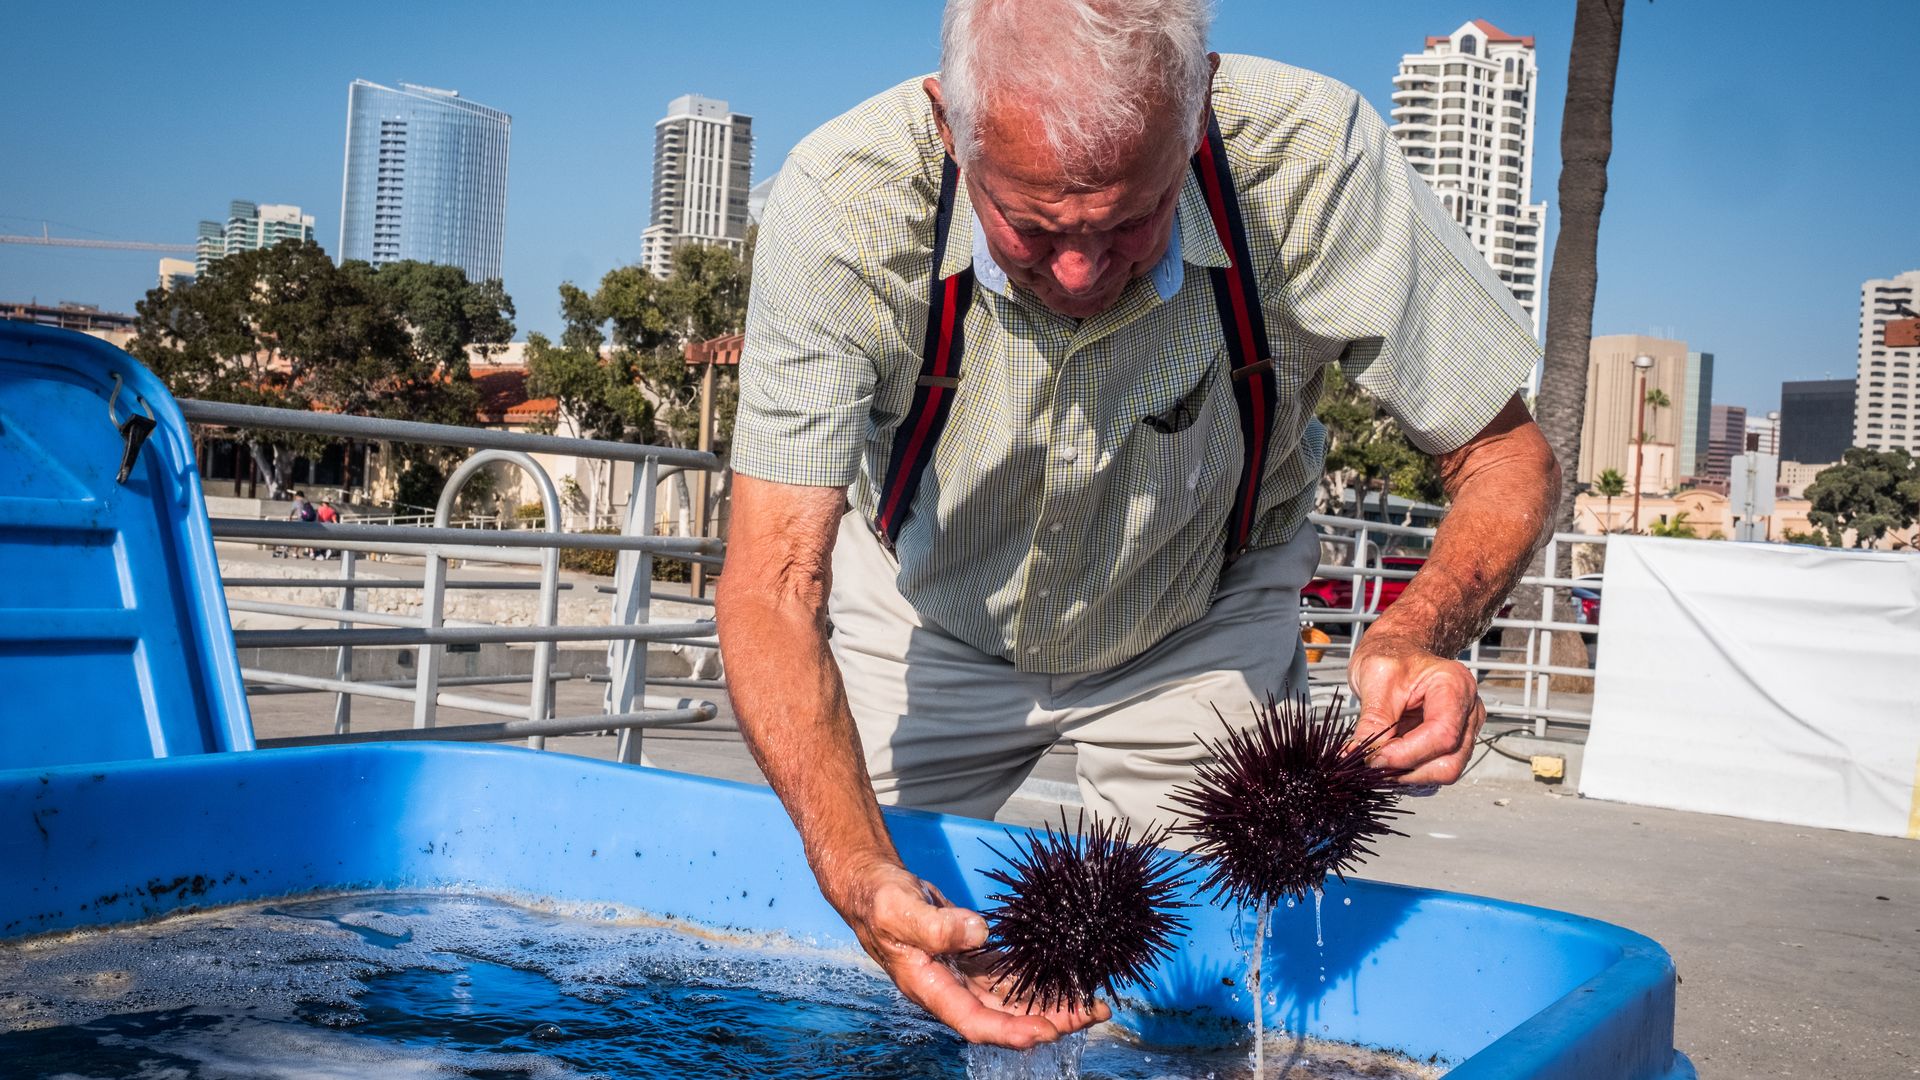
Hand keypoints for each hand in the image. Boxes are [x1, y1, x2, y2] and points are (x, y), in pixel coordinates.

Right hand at [821, 858, 1109, 1046]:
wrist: (872, 889)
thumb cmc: (880, 902)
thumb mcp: (900, 911)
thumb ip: (937, 925)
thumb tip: (979, 933)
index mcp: (931, 988)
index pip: (976, 1022)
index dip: (1013, 1031)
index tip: (1049, 1031)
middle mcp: (951, 990)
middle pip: (1005, 1017)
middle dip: (1050, 1019)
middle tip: (1093, 1012)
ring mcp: (962, 977)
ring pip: (1012, 1000)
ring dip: (1049, 1003)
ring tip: (1090, 1001)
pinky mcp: (971, 960)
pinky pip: (1009, 978)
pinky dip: (1035, 980)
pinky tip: (1063, 977)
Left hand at [1346, 634, 1485, 784]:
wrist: (1398, 650)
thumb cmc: (1391, 655)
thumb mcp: (1375, 678)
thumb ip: (1373, 719)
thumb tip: (1364, 756)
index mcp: (1455, 686)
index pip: (1442, 734)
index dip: (1407, 754)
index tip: (1374, 758)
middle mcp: (1468, 710)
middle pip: (1450, 761)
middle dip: (1409, 769)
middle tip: (1373, 764)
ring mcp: (1464, 729)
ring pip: (1445, 770)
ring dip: (1408, 774)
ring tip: (1379, 762)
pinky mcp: (1452, 743)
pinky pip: (1435, 768)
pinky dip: (1410, 771)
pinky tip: (1389, 760)